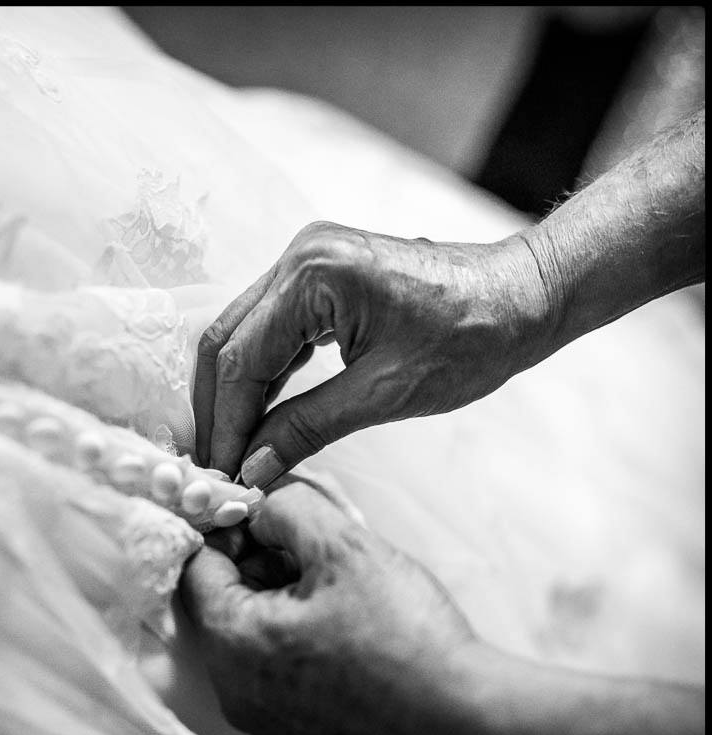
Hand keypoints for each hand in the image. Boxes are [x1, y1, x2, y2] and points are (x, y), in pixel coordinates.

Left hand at [178, 474, 480, 734]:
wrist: (470, 726)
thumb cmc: (408, 640)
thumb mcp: (344, 547)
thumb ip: (289, 508)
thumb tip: (261, 502)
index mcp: (231, 644)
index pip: (198, 567)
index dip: (229, 528)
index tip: (265, 508)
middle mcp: (235, 690)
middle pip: (225, 600)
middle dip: (262, 560)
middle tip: (311, 537)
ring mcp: (266, 717)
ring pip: (253, 632)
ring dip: (283, 593)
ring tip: (338, 575)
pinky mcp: (299, 731)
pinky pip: (278, 666)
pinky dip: (299, 631)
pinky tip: (348, 615)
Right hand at [192, 221, 550, 482]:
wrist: (524, 294)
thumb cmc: (473, 337)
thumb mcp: (386, 393)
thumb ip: (307, 427)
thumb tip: (253, 467)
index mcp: (313, 276)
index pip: (241, 360)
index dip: (225, 424)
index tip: (219, 474)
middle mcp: (298, 256)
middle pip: (225, 341)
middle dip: (216, 408)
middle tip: (214, 466)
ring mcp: (305, 260)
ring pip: (241, 334)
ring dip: (233, 392)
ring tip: (232, 448)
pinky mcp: (317, 273)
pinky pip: (269, 327)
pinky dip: (260, 373)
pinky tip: (260, 414)